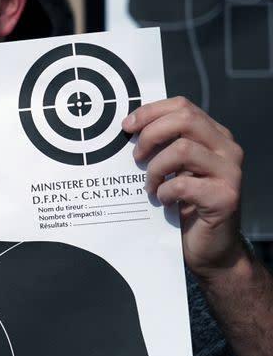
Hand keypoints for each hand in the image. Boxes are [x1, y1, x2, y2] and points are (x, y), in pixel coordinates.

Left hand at [123, 97, 244, 278]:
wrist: (210, 249)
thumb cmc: (185, 206)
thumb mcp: (172, 168)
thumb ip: (161, 146)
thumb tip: (127, 127)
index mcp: (213, 135)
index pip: (182, 106)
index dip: (150, 112)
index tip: (127, 126)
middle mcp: (226, 149)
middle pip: (184, 119)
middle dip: (150, 134)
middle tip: (135, 157)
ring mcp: (229, 172)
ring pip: (182, 149)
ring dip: (155, 168)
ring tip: (150, 185)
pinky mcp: (226, 197)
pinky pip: (183, 184)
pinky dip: (164, 192)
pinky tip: (163, 201)